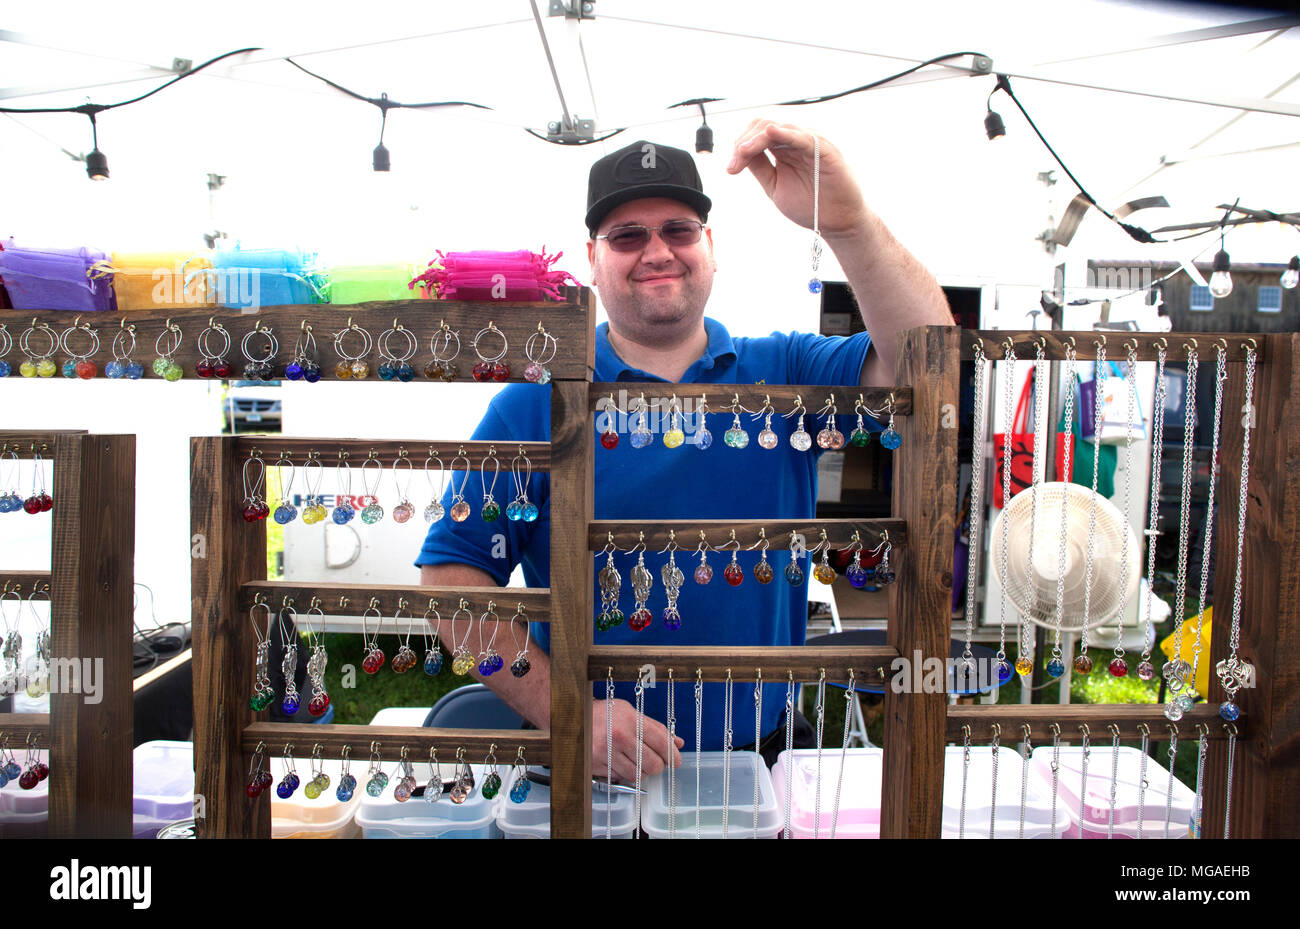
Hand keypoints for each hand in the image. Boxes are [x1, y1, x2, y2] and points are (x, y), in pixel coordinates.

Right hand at [593, 697, 683, 783]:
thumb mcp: (629, 712)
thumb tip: (677, 743)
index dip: (673, 756)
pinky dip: (624, 773)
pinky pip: (620, 777)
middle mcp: (619, 737)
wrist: (572, 717)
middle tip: (656, 762)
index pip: (662, 744)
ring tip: (636, 760)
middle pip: (653, 764)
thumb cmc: (602, 713)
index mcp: (631, 720)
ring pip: (638, 775)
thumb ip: (655, 728)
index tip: (676, 761)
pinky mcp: (597, 765)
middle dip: (658, 766)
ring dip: (641, 771)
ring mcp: (607, 752)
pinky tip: (620, 761)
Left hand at [726, 120, 867, 239]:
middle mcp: (794, 142)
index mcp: (782, 149)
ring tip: (742, 153)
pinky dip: (786, 132)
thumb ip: (760, 168)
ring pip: (779, 128)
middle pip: (763, 126)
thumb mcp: (775, 186)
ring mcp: (809, 143)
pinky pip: (802, 136)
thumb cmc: (810, 204)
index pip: (756, 135)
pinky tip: (771, 132)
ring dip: (756, 139)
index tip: (731, 169)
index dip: (740, 147)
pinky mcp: (824, 150)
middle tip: (734, 165)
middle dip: (743, 142)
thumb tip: (738, 155)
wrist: (837, 222)